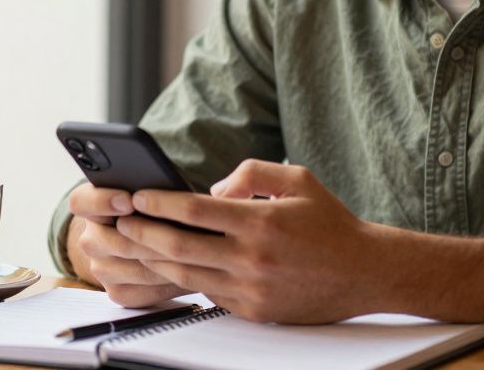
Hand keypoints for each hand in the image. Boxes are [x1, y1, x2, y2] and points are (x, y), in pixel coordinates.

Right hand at [67, 183, 192, 306]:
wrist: (152, 237)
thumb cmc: (154, 205)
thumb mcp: (148, 188)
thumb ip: (148, 184)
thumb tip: (164, 181)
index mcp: (89, 205)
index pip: (80, 202)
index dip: (103, 201)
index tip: (129, 200)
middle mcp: (91, 239)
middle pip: (114, 242)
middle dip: (149, 237)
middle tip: (178, 231)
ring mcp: (102, 269)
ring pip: (135, 269)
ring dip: (165, 261)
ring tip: (194, 252)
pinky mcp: (118, 293)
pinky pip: (144, 291)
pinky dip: (169, 282)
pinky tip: (189, 270)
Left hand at [117, 159, 377, 323]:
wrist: (363, 272)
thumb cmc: (330, 222)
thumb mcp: (297, 179)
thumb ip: (251, 173)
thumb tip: (212, 188)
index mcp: (261, 221)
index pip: (195, 210)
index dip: (159, 202)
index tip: (136, 195)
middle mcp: (253, 258)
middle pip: (180, 247)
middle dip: (143, 233)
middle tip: (120, 222)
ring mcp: (251, 289)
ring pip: (187, 275)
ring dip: (154, 259)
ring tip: (133, 244)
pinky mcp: (254, 311)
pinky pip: (208, 293)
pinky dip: (185, 279)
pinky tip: (168, 266)